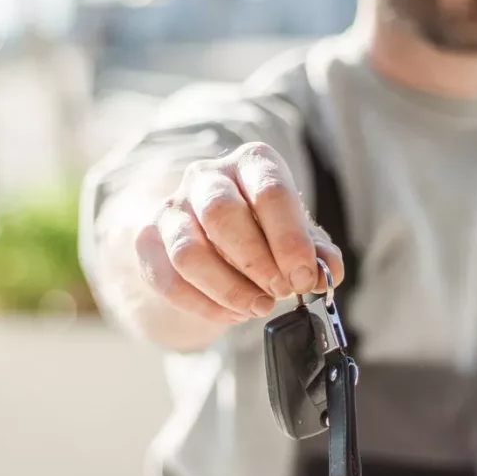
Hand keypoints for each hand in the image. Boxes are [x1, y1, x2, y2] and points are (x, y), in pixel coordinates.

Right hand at [135, 142, 345, 325]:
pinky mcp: (148, 241)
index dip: (289, 240)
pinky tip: (232, 313)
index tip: (303, 277)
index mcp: (251, 162)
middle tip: (280, 292)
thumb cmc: (263, 229)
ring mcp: (172, 208)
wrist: (213, 233)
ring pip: (189, 252)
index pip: (269, 191)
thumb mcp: (297, 235)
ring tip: (258, 306)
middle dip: (256, 262)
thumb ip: (316, 252)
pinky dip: (204, 305)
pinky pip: (169, 280)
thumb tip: (327, 271)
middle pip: (222, 214)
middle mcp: (207, 176)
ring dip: (228, 288)